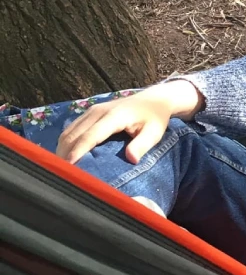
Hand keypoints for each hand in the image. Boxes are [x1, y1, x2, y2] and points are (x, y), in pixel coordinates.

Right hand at [57, 81, 197, 163]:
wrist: (153, 99)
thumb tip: (131, 159)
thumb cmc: (155, 118)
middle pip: (73, 134)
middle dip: (65, 154)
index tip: (68, 167)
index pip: (91, 136)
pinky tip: (66, 157)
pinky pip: (71, 129)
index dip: (78, 151)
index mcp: (114, 116)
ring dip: (62, 149)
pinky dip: (66, 143)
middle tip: (61, 175)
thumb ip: (142, 145)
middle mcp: (98, 111)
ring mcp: (92, 111)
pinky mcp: (89, 113)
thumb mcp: (154, 132)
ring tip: (61, 169)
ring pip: (68, 132)